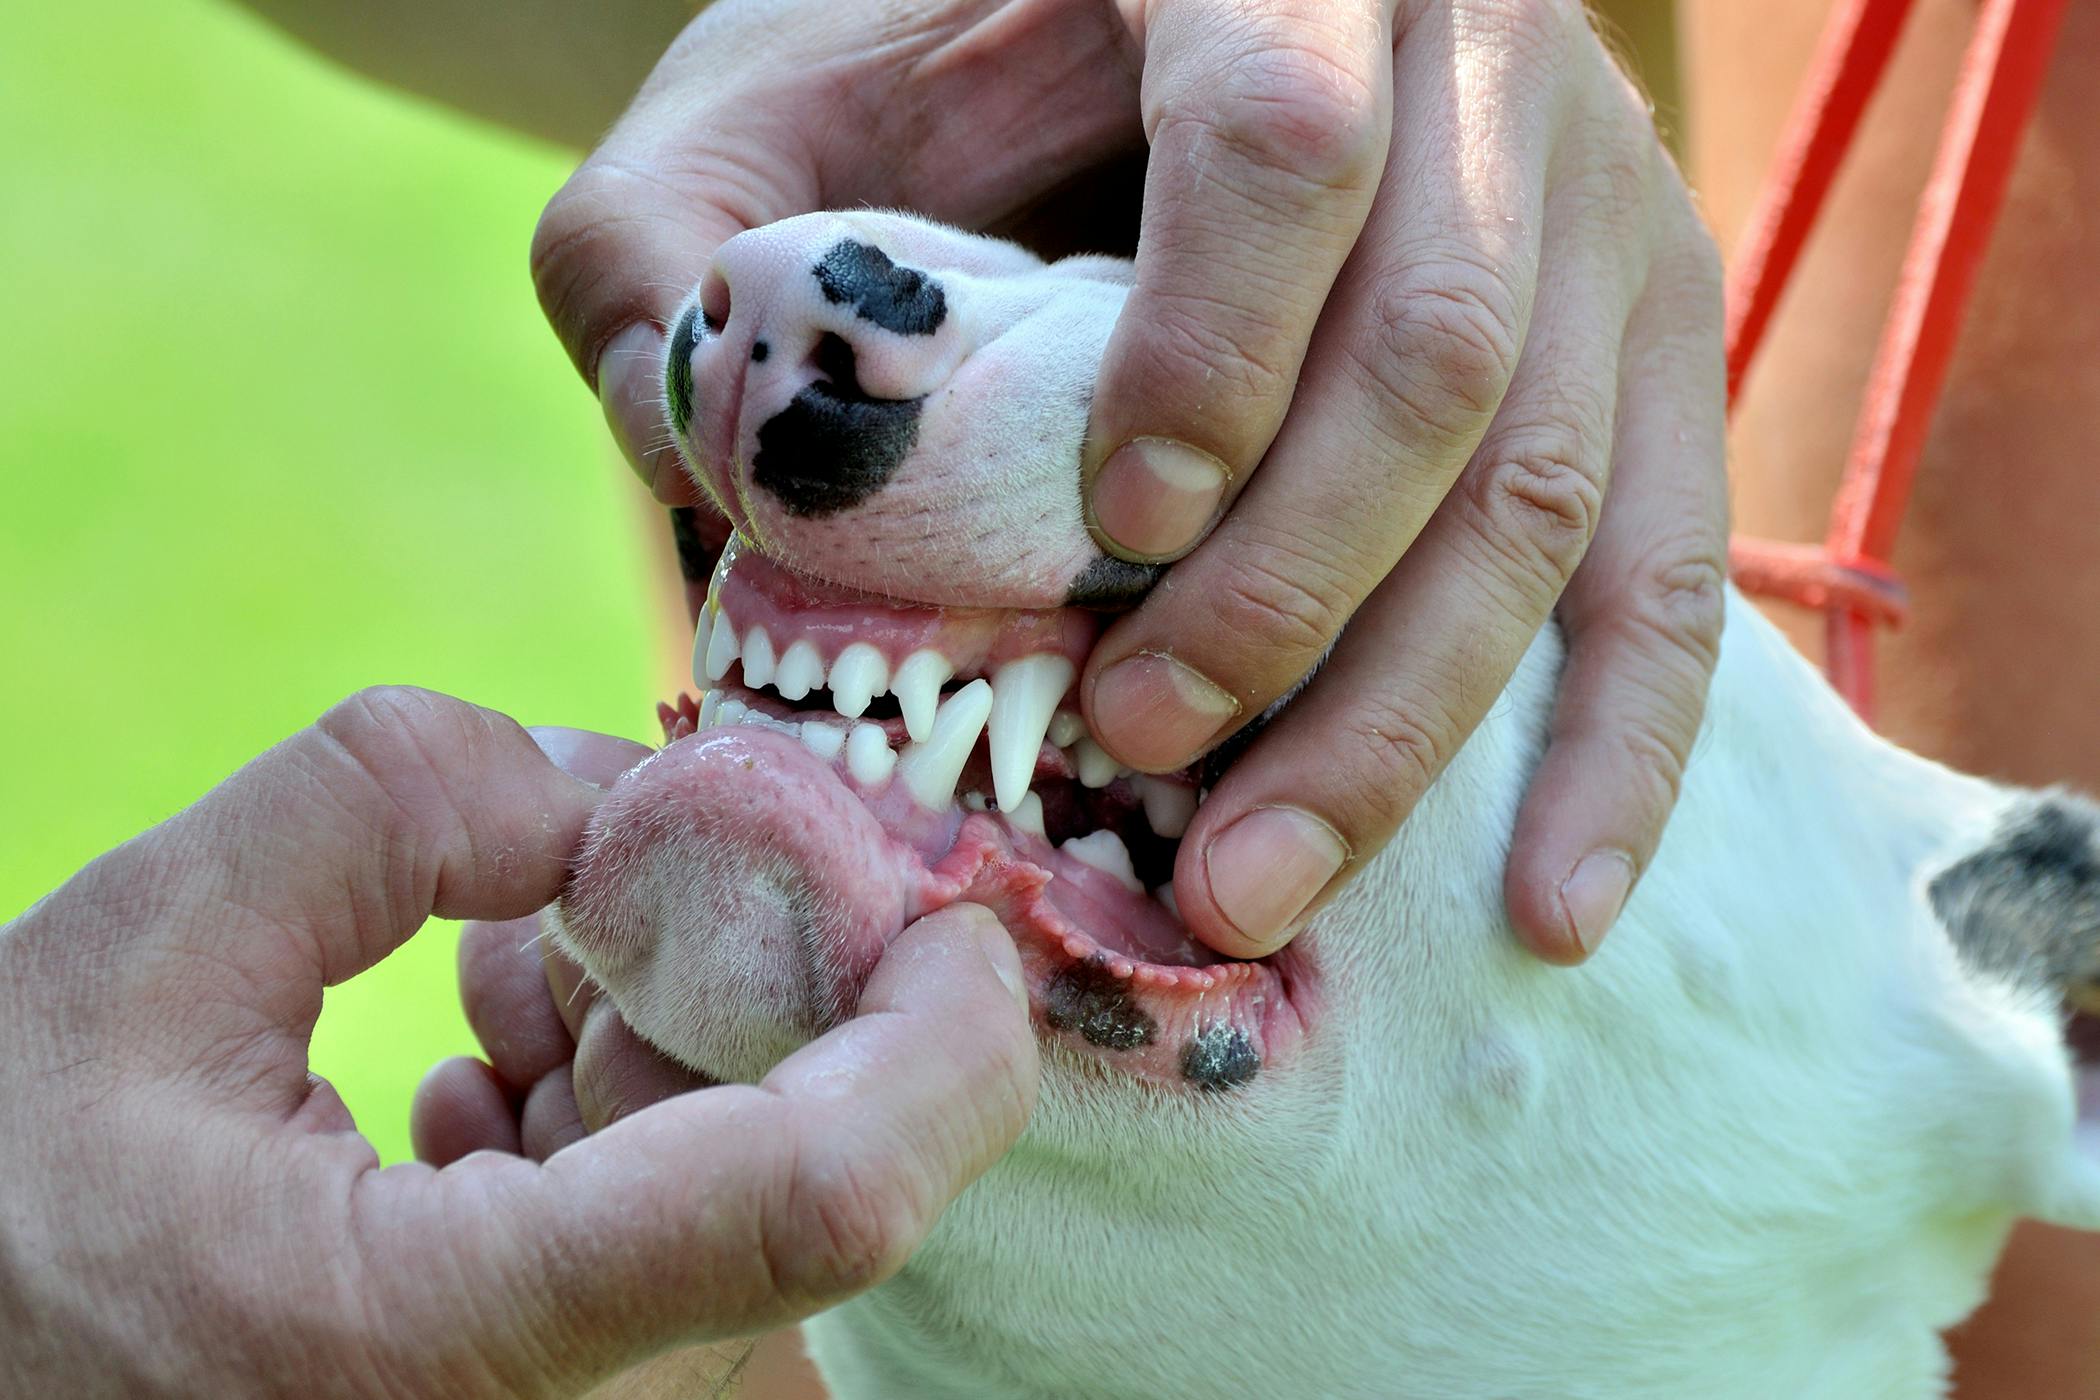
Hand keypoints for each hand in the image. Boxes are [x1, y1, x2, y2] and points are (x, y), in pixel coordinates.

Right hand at [0, 688, 1035, 1397]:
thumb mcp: (134, 961)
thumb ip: (380, 806)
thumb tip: (603, 786)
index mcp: (451, 1336)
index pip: (823, 1199)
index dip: (942, 1036)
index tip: (955, 901)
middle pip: (804, 1159)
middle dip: (751, 966)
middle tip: (623, 862)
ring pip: (737, 1171)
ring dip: (659, 1014)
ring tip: (491, 959)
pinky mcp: (545, 1372)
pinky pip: (667, 1209)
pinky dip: (614, 1088)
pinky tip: (481, 1039)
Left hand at [533, 0, 1726, 965]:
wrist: (1109, 25)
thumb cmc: (932, 74)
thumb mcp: (765, 111)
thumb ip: (670, 248)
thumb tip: (710, 477)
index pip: (1284, 134)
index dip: (1213, 350)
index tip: (1112, 521)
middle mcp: (1472, 55)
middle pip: (1442, 348)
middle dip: (1290, 593)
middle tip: (1141, 746)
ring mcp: (1590, 200)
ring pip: (1552, 485)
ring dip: (1402, 717)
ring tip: (1249, 884)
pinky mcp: (1651, 340)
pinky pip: (1676, 563)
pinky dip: (1618, 750)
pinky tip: (1543, 905)